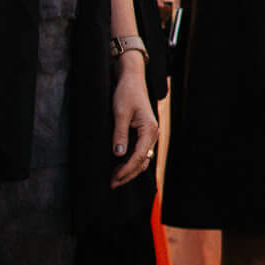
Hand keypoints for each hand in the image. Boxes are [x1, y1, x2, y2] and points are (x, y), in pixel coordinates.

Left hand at [109, 60, 158, 187]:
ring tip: (114, 179)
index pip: (139, 156)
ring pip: (142, 159)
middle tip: (112, 184)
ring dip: (129, 170)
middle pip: (143, 161)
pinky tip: (118, 167)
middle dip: (128, 174)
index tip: (113, 178)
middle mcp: (153, 133)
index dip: (126, 169)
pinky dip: (130, 162)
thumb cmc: (126, 93)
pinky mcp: (143, 133)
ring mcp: (149, 134)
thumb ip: (120, 134)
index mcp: (150, 129)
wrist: (132, 79)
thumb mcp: (120, 113)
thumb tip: (118, 154)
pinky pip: (139, 152)